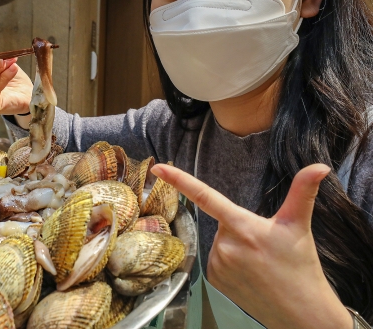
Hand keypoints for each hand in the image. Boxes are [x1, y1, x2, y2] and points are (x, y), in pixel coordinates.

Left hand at [151, 163, 352, 328]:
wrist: (300, 312)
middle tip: (264, 247)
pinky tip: (248, 274)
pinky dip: (229, 262)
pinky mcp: (213, 279)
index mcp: (242, 225)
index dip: (179, 180)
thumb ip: (303, 192)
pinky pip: (216, 259)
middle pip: (222, 223)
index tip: (158, 167)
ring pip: (219, 241)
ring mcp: (216, 263)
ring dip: (235, 246)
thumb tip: (320, 166)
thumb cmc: (300, 267)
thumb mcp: (299, 225)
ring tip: (258, 263)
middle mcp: (224, 244)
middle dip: (239, 228)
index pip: (205, 196)